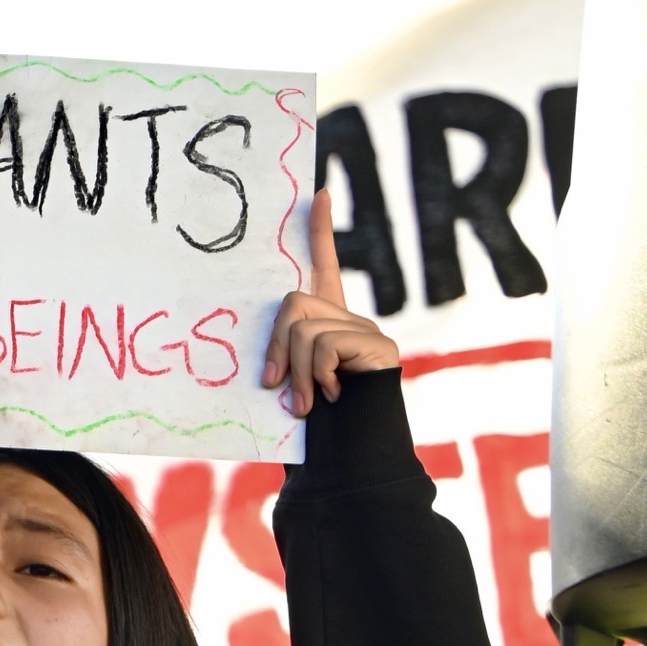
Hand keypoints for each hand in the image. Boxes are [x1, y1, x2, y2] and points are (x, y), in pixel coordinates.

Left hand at [262, 190, 400, 417]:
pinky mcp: (378, 346)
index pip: (325, 265)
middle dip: (276, 347)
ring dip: (297, 373)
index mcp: (327, 322)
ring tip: (308, 403)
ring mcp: (366, 330)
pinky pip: (324, 347)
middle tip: (276, 385)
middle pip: (293, 304)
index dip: (321, 231)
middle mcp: (350, 318)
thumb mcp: (290, 384)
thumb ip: (283, 358)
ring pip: (305, 330)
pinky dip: (317, 376)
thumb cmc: (315, 423)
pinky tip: (334, 395)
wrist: (352, 452)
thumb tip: (268, 370)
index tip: (317, 194)